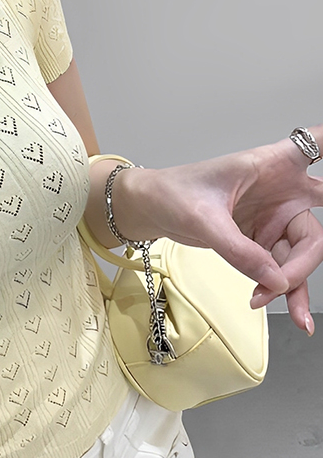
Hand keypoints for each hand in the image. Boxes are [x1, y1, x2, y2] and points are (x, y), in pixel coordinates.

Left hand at [111, 127, 322, 332]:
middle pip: (315, 226)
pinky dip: (283, 288)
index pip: (314, 144)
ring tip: (290, 313)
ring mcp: (275, 217)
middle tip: (288, 280)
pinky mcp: (262, 239)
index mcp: (271, 165)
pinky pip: (282, 267)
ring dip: (296, 283)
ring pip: (302, 253)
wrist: (150, 208)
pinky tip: (276, 302)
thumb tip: (274, 280)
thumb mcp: (203, 218)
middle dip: (312, 256)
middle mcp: (282, 190)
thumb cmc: (174, 192)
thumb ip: (238, 249)